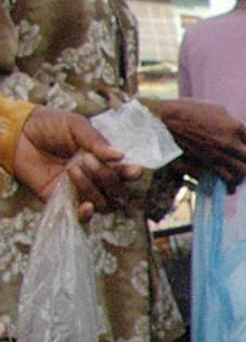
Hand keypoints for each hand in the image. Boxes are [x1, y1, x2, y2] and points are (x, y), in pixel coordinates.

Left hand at [12, 109, 136, 213]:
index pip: (124, 173)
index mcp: (102, 159)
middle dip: (105, 176)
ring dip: (90, 187)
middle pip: (115, 190)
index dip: (131, 174)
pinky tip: (86, 206)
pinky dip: (86, 215)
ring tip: (71, 169)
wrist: (17, 132)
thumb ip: (96, 140)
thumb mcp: (75, 124)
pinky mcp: (60, 200)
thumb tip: (120, 155)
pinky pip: (79, 216)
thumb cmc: (48, 125)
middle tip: (87, 160)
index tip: (133, 171)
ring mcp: (78, 189)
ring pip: (100, 201)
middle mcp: (94, 177)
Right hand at [154, 98, 245, 185]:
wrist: (164, 121)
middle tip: (244, 157)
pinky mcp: (207, 167)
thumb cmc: (188, 111)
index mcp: (234, 127)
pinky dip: (230, 181)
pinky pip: (228, 182)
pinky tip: (227, 176)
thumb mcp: (216, 110)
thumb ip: (234, 122)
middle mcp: (230, 144)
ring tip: (235, 166)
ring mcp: (219, 158)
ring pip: (244, 173)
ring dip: (242, 170)